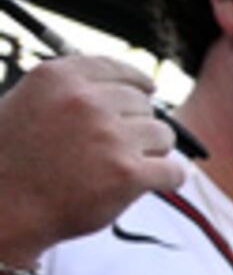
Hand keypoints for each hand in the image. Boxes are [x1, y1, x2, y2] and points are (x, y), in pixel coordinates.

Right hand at [0, 58, 179, 267]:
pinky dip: (169, 178)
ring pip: (163, 135)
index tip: (149, 89)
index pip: (116, 68)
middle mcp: (85, 101)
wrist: (5, 205)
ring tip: (124, 166)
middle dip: (138, 125)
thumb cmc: (14, 159)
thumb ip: (70, 91)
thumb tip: (127, 88)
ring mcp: (109, 136)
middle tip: (118, 148)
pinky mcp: (127, 173)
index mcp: (58, 78)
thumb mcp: (30, 103)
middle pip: (143, 105)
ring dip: (153, 152)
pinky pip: (173, 171)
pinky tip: (154, 182)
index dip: (138, 81)